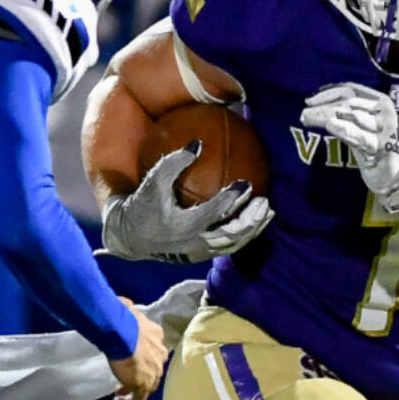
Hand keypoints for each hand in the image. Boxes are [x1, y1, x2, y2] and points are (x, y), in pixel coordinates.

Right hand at [101, 141, 274, 262]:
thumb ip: (174, 162)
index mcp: (183, 226)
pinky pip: (229, 247)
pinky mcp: (202, 256)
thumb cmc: (143, 205)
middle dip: (251, 220)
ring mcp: (200, 253)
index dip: (231, 199)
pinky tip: (254, 220)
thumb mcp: (153, 182)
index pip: (213, 214)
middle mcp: (195, 244)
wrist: (130, 237)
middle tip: (264, 201)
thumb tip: (198, 143)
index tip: (245, 184)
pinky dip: (244, 235)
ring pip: (234, 244)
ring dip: (253, 229)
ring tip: (268, 211)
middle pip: (232, 235)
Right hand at [108, 298, 169, 399]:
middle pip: (154, 367)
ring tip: (120, 393)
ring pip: (148, 384)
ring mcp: (154, 371)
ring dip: (135, 389)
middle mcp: (160, 354)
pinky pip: (138, 399)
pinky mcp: (144, 385)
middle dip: (142, 373)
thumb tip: (122, 303)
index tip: (131, 359)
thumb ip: (127, 310)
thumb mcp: (128, 310)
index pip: (154, 348)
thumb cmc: (122, 319)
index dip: (143, 355)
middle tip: (127, 377)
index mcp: (157, 335)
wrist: (122, 332)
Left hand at [301, 83, 398, 212]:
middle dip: (323, 107)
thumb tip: (312, 102)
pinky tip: (331, 125)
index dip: (329, 93)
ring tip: (308, 118)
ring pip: (352, 117)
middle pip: (348, 104)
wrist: (394, 171)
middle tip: (304, 113)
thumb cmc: (372, 143)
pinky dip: (345, 129)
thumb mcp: (358, 123)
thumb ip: (342, 111)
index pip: (351, 90)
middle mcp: (385, 112)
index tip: (310, 100)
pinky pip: (361, 136)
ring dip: (326, 116)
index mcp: (380, 100)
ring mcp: (385, 130)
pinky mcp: (383, 147)